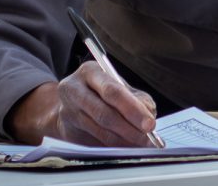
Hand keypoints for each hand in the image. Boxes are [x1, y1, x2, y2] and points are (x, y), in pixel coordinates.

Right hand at [6, 61, 157, 145]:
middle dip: (129, 128)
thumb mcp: (120, 86)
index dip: (132, 109)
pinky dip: (113, 146)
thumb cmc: (102, 92)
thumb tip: (148, 117)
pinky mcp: (67, 131)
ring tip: (140, 144)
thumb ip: (138, 99)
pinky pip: (93, 142)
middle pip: (104, 113)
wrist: (72, 102)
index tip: (150, 124)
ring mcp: (68, 111)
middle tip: (147, 138)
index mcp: (90, 71)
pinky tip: (126, 147)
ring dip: (123, 140)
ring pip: (99, 130)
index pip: (113, 91)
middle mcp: (74, 89)